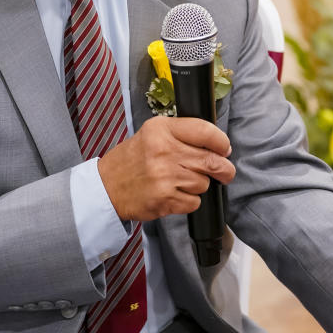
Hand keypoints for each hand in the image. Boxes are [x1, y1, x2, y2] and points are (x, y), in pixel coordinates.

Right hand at [97, 115, 233, 220]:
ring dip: (199, 185)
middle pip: (212, 161)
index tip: (224, 149)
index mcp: (162, 130)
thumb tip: (217, 145)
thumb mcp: (153, 133)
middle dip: (224, 169)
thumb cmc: (133, 159)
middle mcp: (164, 151)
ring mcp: (164, 177)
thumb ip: (182, 134)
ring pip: (203, 183)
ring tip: (182, 181)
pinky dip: (189, 201)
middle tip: (225, 172)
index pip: (205, 131)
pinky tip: (175, 194)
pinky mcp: (164, 200)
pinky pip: (194, 202)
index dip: (221, 142)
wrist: (106, 187)